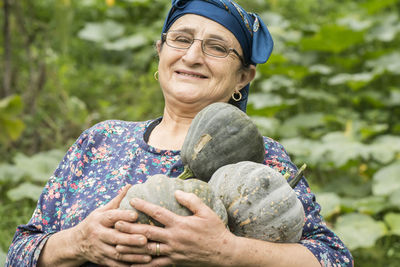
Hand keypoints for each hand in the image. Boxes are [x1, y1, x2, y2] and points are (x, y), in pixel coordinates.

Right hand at [72, 185, 151, 265]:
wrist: (76, 243)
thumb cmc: (95, 222)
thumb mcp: (102, 210)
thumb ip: (117, 200)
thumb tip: (130, 186)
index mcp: (99, 219)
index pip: (111, 217)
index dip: (123, 215)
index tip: (136, 215)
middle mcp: (98, 234)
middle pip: (114, 237)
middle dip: (130, 239)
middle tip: (145, 239)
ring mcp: (99, 248)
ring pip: (117, 253)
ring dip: (133, 255)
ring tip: (148, 254)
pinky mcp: (101, 260)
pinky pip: (115, 264)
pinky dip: (127, 265)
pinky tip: (140, 265)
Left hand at [114, 190, 234, 266]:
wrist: (223, 253)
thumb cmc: (215, 230)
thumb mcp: (206, 212)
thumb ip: (191, 200)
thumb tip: (176, 191)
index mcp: (180, 224)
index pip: (158, 213)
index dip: (144, 206)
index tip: (132, 200)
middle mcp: (174, 238)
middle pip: (147, 232)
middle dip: (130, 228)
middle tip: (116, 223)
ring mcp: (173, 252)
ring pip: (148, 250)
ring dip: (131, 248)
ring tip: (117, 245)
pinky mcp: (174, 262)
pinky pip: (155, 266)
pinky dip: (142, 265)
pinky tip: (131, 265)